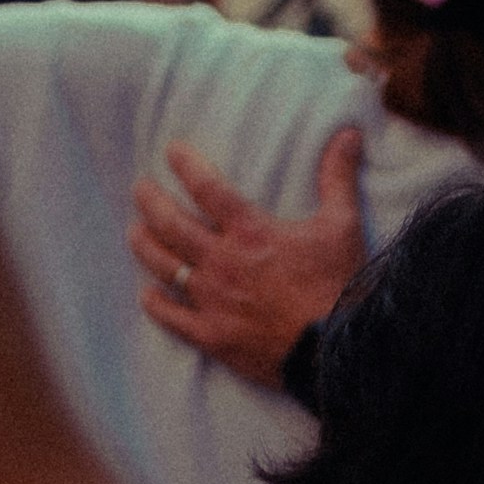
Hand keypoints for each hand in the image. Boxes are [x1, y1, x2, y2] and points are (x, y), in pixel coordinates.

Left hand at [132, 125, 361, 384]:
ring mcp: (213, 301)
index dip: (186, 166)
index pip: (207, 189)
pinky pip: (172, 318)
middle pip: (172, 225)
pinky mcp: (213, 336)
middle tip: (139, 188)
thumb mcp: (343, 225)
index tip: (171, 151)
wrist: (336, 349)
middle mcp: (223, 262)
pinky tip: (146, 295)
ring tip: (134, 231)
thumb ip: (338, 177)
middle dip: (151, 202)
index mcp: (251, 232)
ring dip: (146, 247)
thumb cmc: (338, 285)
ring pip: (165, 267)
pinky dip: (156, 305)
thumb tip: (349, 134)